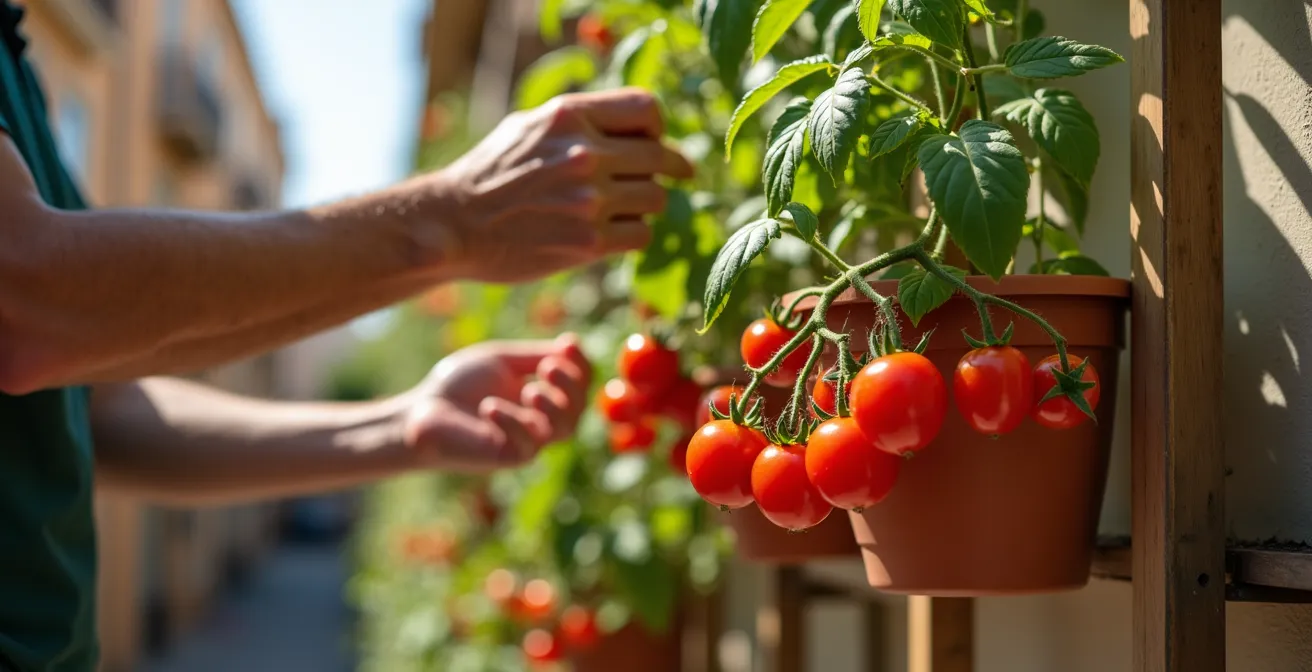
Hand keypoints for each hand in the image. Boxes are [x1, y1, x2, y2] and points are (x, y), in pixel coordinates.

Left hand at [401, 334, 592, 472]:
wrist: (421, 410)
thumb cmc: (458, 385)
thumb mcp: (500, 361)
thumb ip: (534, 355)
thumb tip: (572, 343)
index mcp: (541, 395)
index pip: (577, 384)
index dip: (579, 364)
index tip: (568, 343)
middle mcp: (540, 420)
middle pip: (577, 408)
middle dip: (572, 386)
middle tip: (549, 368)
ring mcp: (526, 441)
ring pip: (563, 430)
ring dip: (554, 407)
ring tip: (529, 389)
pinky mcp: (508, 457)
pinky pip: (528, 445)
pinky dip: (513, 422)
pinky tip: (489, 406)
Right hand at [429, 88, 693, 283]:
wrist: (454, 225)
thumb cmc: (490, 174)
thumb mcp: (528, 125)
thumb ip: (578, 121)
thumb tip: (632, 125)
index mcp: (569, 116)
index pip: (647, 109)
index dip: (657, 126)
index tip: (654, 140)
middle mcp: (584, 153)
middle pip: (660, 156)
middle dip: (670, 167)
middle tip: (678, 174)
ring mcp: (589, 200)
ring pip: (656, 197)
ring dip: (648, 203)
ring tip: (629, 207)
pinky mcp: (588, 241)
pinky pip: (642, 234)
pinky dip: (635, 234)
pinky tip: (616, 232)